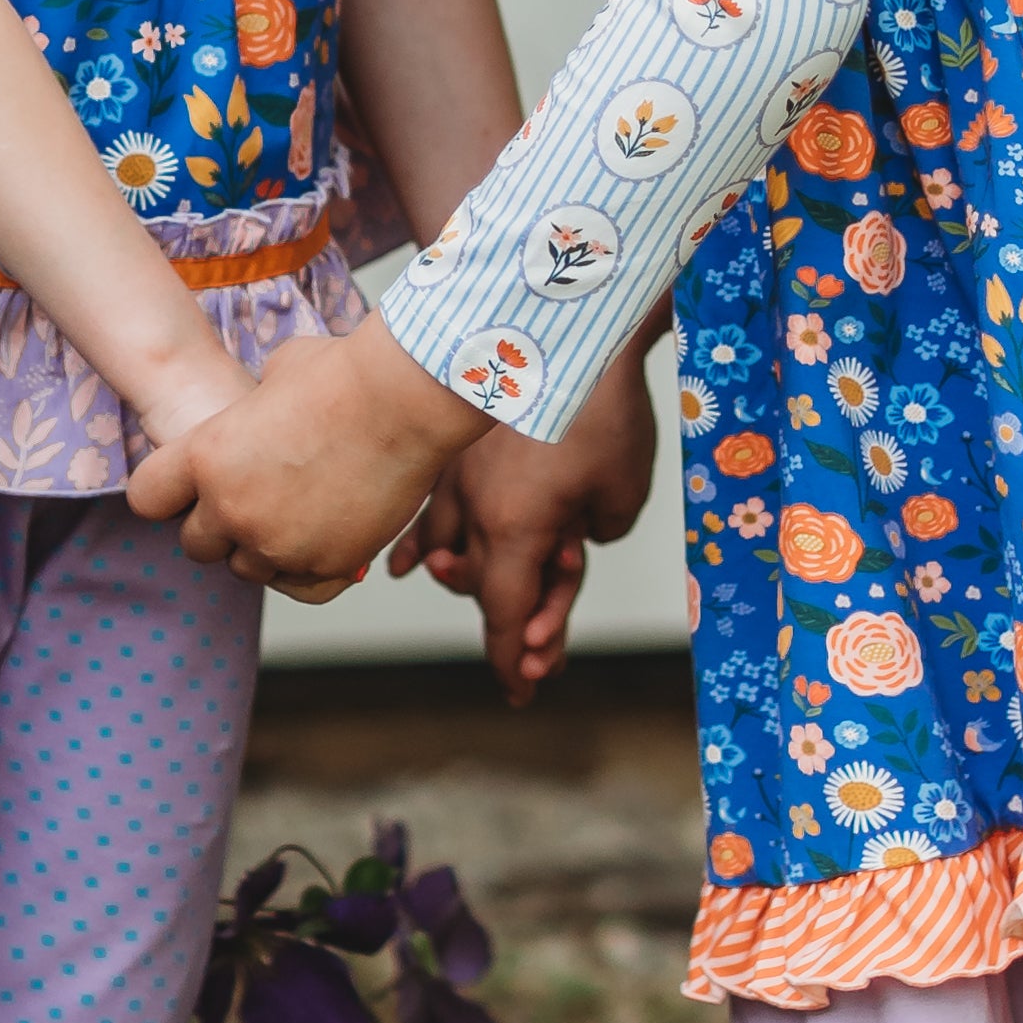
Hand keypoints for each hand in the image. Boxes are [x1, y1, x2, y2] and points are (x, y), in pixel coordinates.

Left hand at [125, 310, 484, 594]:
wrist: (405, 399)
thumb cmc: (344, 373)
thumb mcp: (276, 373)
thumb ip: (251, 407)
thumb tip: (262, 407)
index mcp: (206, 456)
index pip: (148, 498)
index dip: (166, 492)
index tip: (186, 488)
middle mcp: (232, 508)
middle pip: (197, 545)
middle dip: (218, 525)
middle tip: (256, 498)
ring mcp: (279, 543)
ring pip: (249, 569)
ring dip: (264, 548)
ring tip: (300, 511)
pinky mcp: (328, 564)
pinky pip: (301, 586)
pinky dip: (308, 569)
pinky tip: (325, 539)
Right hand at [403, 333, 660, 690]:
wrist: (566, 329)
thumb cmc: (604, 412)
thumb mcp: (620, 493)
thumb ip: (591, 537)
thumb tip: (569, 543)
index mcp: (516, 528)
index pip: (505, 614)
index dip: (514, 660)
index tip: (522, 692)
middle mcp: (474, 510)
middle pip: (486, 589)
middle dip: (517, 628)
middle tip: (540, 659)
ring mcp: (457, 478)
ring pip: (451, 553)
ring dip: (475, 586)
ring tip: (504, 621)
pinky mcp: (455, 450)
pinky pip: (428, 508)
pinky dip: (419, 542)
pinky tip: (402, 568)